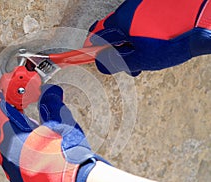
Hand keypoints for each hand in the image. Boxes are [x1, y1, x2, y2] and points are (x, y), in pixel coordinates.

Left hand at [0, 83, 107, 181]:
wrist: (76, 181)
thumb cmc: (68, 154)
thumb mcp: (60, 121)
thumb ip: (51, 102)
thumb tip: (49, 90)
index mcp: (13, 138)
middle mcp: (7, 154)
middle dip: (2, 113)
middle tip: (13, 103)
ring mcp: (11, 168)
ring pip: (0, 144)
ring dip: (7, 130)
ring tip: (21, 122)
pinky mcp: (18, 177)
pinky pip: (7, 158)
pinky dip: (13, 145)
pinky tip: (26, 142)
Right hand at [84, 0, 210, 75]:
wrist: (205, 18)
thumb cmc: (175, 38)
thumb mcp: (142, 58)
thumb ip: (117, 62)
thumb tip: (101, 64)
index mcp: (122, 21)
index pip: (97, 34)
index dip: (93, 48)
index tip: (94, 57)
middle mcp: (130, 9)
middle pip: (113, 32)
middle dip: (117, 49)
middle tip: (127, 63)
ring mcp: (143, 6)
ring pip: (129, 27)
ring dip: (132, 44)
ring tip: (146, 57)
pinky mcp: (154, 6)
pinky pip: (142, 21)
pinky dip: (143, 34)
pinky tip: (156, 44)